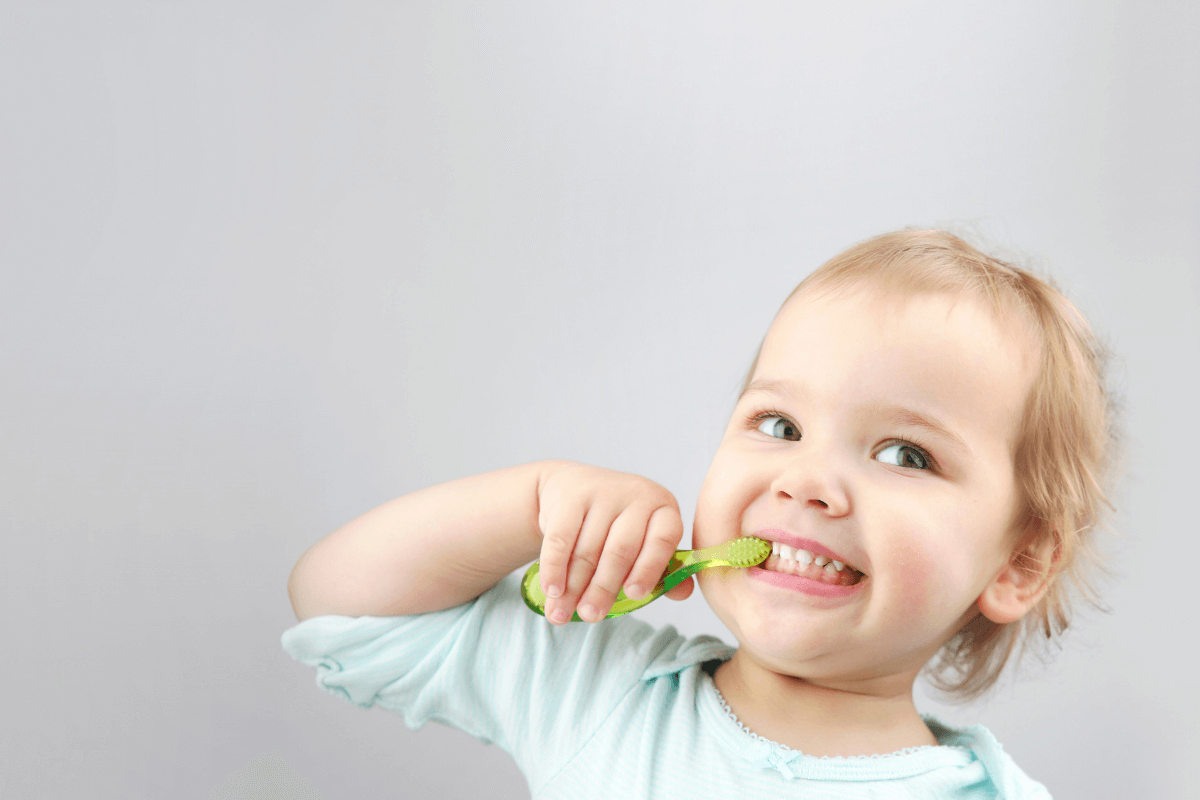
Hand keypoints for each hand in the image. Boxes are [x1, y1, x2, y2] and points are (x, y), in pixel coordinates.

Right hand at [536, 462, 693, 623]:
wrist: (572, 488)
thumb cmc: (616, 525)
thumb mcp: (644, 541)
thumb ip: (663, 570)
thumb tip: (682, 594)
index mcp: (663, 508)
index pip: (663, 539)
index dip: (649, 569)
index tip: (634, 595)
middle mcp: (637, 495)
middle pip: (620, 550)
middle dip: (603, 588)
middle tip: (591, 616)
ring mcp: (603, 491)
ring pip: (587, 549)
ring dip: (573, 587)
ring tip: (562, 614)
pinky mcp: (570, 495)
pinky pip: (561, 539)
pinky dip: (554, 568)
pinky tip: (551, 590)